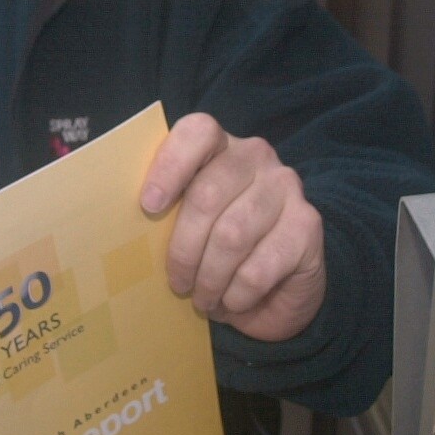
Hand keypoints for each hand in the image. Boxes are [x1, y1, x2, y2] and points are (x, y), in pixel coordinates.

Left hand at [141, 112, 325, 341]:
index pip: (198, 132)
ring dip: (210, 278)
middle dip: (184, 250)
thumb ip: (167, 214)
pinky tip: (233, 302)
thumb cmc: (219, 250)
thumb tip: (127, 231)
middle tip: (178, 283)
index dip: (170, 166)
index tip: (148, 205)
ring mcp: (287, 188)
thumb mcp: (188, 227)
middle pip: (207, 195)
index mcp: (220, 147)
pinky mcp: (308, 226)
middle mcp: (257, 157)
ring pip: (232, 235)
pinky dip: (237, 294)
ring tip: (203, 299)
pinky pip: (259, 267)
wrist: (280, 287)